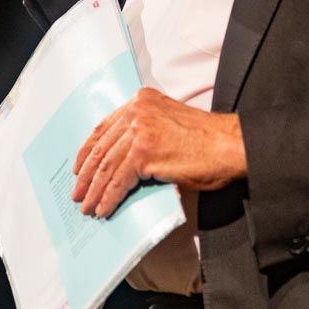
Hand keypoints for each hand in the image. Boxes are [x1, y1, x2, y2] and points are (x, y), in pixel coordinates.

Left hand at [72, 87, 246, 218]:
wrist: (229, 145)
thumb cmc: (206, 140)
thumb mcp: (168, 126)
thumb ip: (143, 135)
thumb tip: (120, 164)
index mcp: (142, 101)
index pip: (105, 127)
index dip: (88, 150)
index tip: (79, 168)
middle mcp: (137, 111)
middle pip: (102, 147)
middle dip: (87, 174)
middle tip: (78, 193)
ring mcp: (139, 130)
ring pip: (107, 166)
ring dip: (95, 190)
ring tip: (88, 207)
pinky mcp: (144, 152)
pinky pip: (119, 180)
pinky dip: (110, 197)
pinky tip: (105, 208)